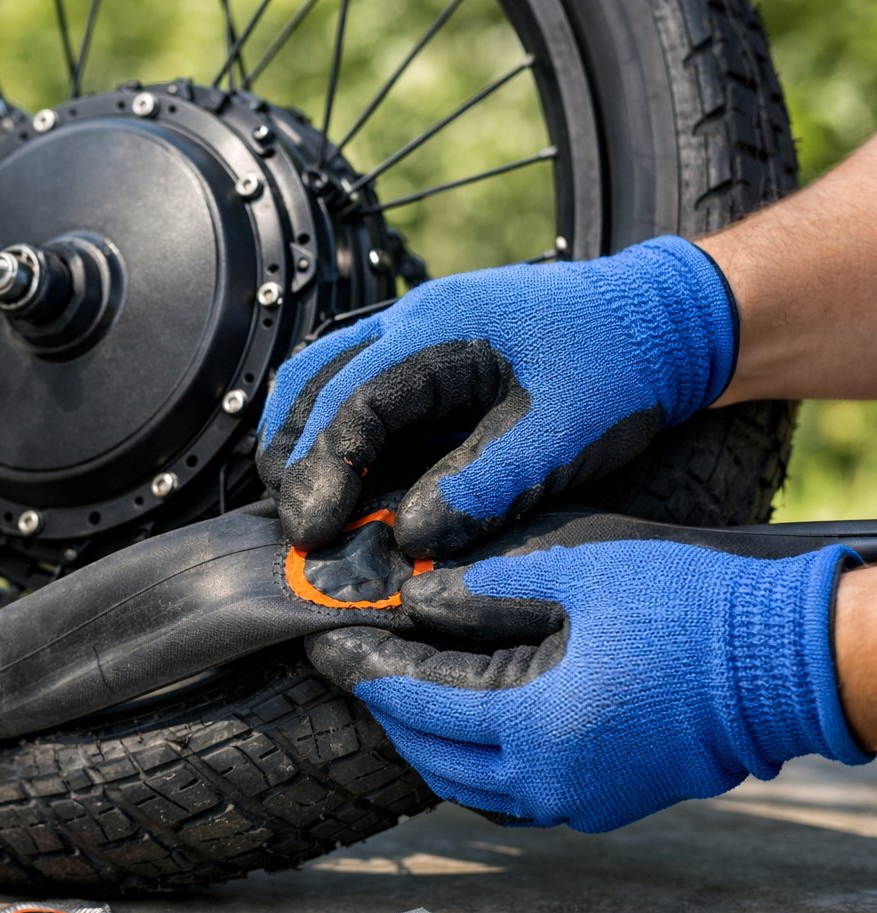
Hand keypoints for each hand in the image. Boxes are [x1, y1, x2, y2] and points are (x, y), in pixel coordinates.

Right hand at [257, 236, 738, 556]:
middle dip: (295, 459)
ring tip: (312, 511)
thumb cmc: (622, 367)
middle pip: (310, 385)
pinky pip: (353, 386)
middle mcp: (410, 321)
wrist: (669, 320)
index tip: (313, 532)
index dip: (323, 471)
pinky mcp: (425, 354)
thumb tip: (408, 540)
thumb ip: (485, 485)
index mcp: (439, 330)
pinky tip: (348, 481)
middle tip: (302, 531)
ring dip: (307, 444)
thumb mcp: (562, 435)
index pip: (348, 402)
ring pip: (321, 381)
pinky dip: (335, 432)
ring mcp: (413, 332)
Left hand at [306, 540, 869, 831]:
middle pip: (431, 754)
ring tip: (394, 691)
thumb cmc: (689, 607)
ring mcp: (578, 802)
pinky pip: (509, 794)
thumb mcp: (578, 574)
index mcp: (534, 724)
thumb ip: (485, 590)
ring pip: (466, 785)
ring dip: (424, 741)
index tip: (325, 645)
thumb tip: (415, 597)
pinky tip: (460, 723)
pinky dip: (471, 762)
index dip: (364, 671)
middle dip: (383, 710)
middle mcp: (547, 782)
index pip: (416, 703)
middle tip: (350, 667)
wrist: (787, 662)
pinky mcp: (604, 803)